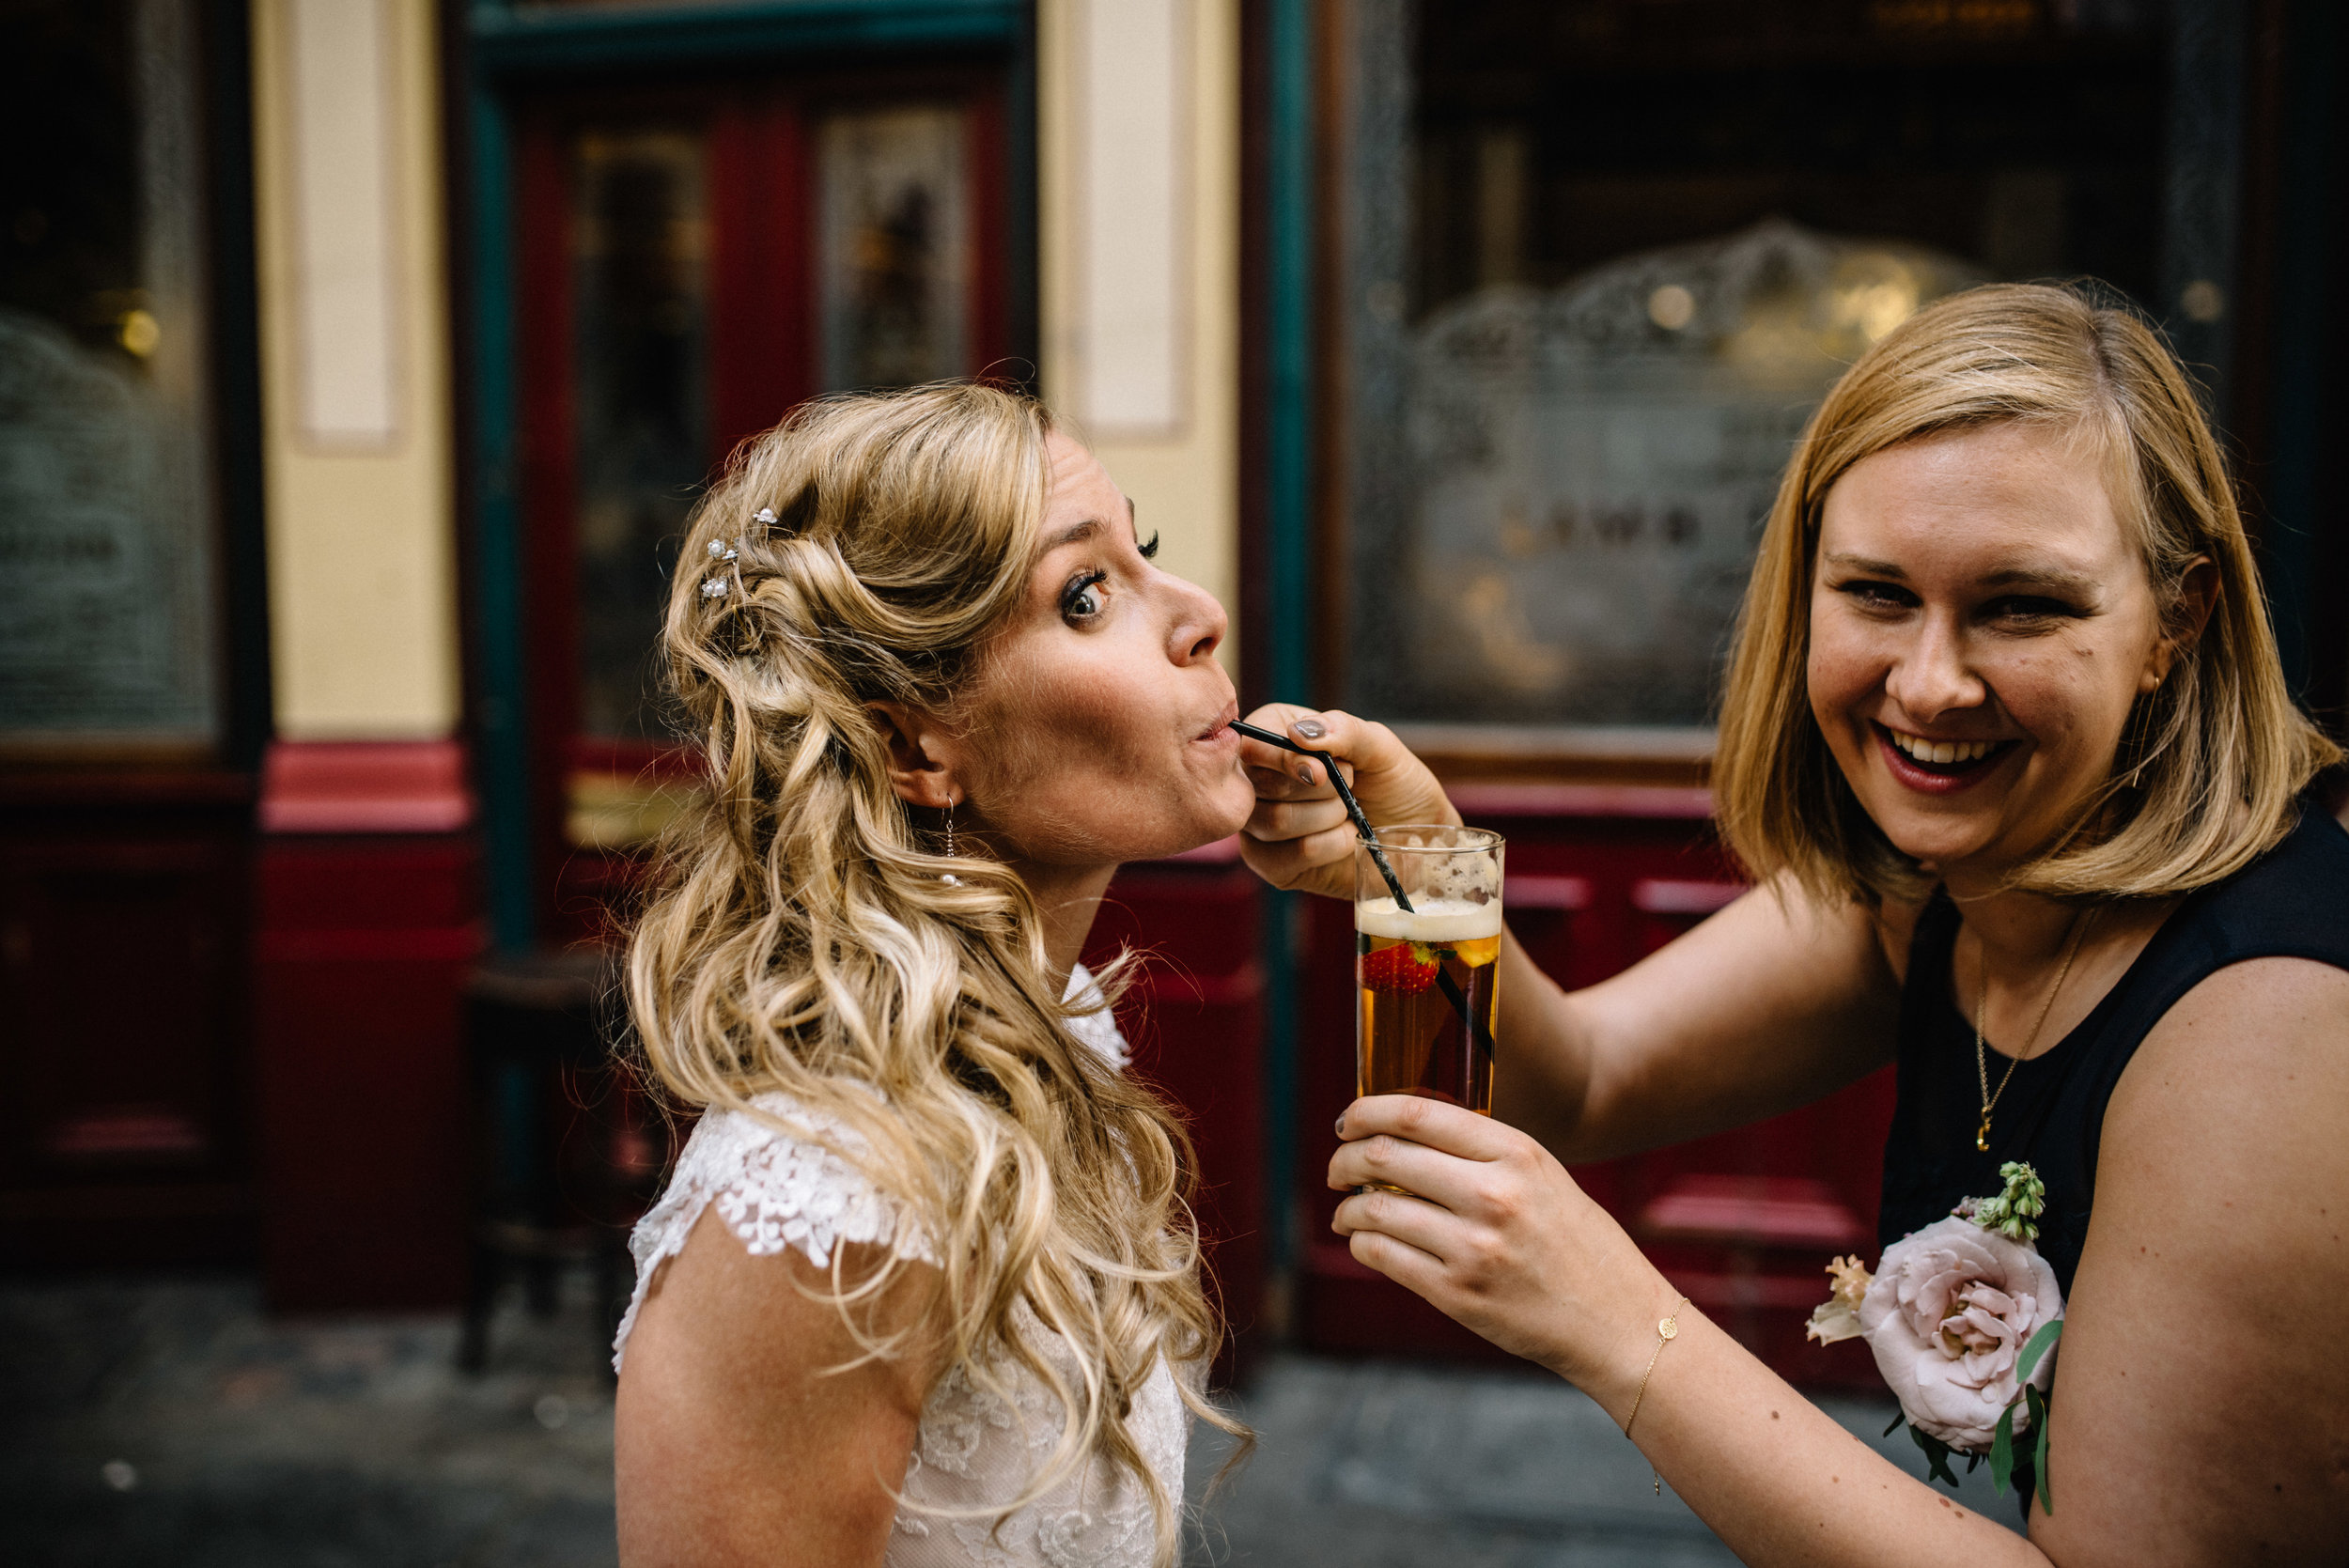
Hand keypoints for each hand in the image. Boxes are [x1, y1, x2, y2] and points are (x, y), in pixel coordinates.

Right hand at [1235, 705, 1458, 900]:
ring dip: (1328, 817)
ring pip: (1275, 821)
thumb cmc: (1394, 783)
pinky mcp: (1272, 864)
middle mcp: (1258, 779)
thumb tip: (1298, 733)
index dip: (1283, 759)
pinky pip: (1289, 855)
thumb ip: (1342, 730)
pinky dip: (1330, 846)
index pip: (1251, 745)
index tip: (1322, 770)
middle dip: (1320, 789)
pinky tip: (1345, 838)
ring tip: (1348, 813)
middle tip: (1349, 787)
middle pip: (1261, 785)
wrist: (1417, 834)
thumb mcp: (1379, 746)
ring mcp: (1260, 824)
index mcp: (1275, 736)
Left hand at [1328, 1095, 1672, 1407]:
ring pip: (1375, 1211)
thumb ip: (1484, 1154)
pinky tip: (1366, 1243)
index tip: (1348, 1121)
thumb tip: (1402, 1138)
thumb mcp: (1545, 1178)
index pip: (1416, 1115)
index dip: (1367, 1112)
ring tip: (1347, 1214)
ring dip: (1348, 1210)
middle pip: (1384, 1158)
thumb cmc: (1580, 1246)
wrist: (1619, 1322)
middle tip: (1337, 1169)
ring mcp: (1473, 1248)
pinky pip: (1384, 1258)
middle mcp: (1493, 1196)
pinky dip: (1363, 1245)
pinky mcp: (1458, 1295)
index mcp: (1517, 1154)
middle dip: (1344, 1161)